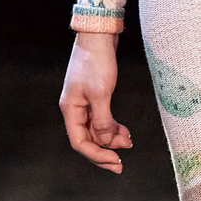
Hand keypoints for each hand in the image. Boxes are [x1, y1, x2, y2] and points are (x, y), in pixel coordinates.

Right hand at [59, 31, 131, 173]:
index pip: (80, 142)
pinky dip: (113, 127)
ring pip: (97, 130)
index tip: (115, 161)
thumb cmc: (96, 61)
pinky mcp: (95, 96)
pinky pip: (102, 119)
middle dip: (105, 152)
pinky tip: (125, 132)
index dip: (96, 155)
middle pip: (88, 139)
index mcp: (71, 109)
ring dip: (112, 139)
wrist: (98, 36)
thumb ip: (103, 120)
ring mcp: (84, 103)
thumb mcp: (101, 93)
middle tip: (121, 164)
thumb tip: (107, 142)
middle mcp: (75, 109)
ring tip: (129, 142)